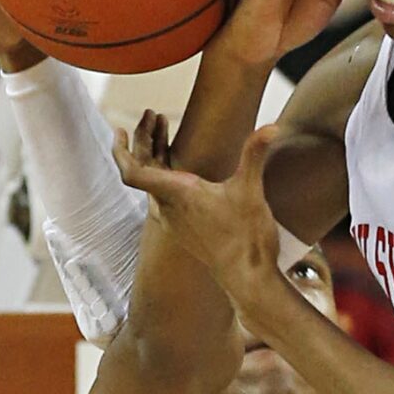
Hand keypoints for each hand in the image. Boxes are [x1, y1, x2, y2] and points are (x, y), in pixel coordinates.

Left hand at [113, 120, 280, 300]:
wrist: (247, 277)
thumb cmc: (246, 237)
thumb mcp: (251, 190)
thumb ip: (255, 154)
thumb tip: (273, 126)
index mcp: (176, 195)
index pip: (132, 172)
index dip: (121, 150)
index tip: (120, 130)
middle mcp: (167, 208)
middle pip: (141, 169)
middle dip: (144, 139)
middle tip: (152, 115)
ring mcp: (173, 220)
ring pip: (152, 182)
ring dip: (154, 154)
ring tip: (163, 129)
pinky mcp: (182, 228)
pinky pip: (162, 195)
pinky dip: (163, 172)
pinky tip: (178, 164)